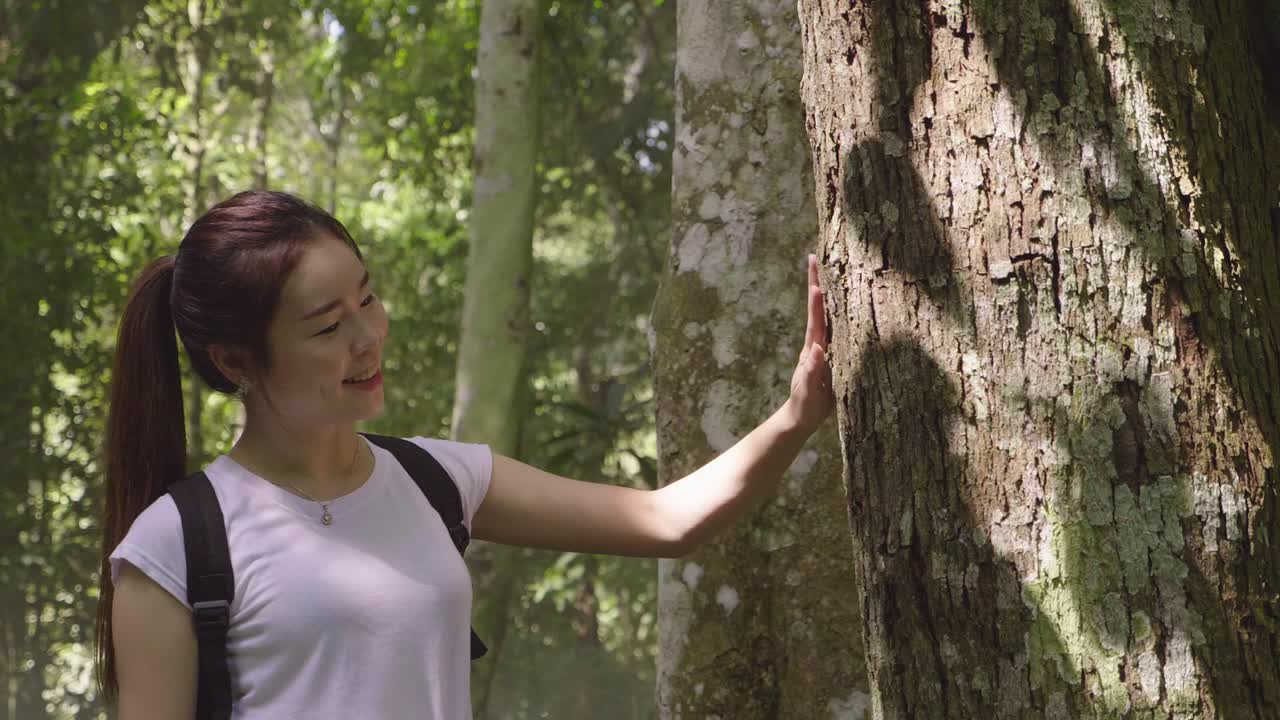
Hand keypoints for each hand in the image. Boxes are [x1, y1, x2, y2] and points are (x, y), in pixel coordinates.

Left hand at [787, 254, 833, 432]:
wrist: (801, 418)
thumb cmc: (805, 405)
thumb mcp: (809, 392)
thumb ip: (813, 373)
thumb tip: (816, 350)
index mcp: (813, 349)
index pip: (815, 320)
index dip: (816, 301)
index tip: (816, 281)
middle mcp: (818, 342)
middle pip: (818, 308)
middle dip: (817, 282)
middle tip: (815, 256)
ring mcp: (824, 347)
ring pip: (827, 314)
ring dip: (827, 291)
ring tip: (829, 267)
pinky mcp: (832, 354)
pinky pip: (837, 327)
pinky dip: (839, 310)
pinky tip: (845, 299)